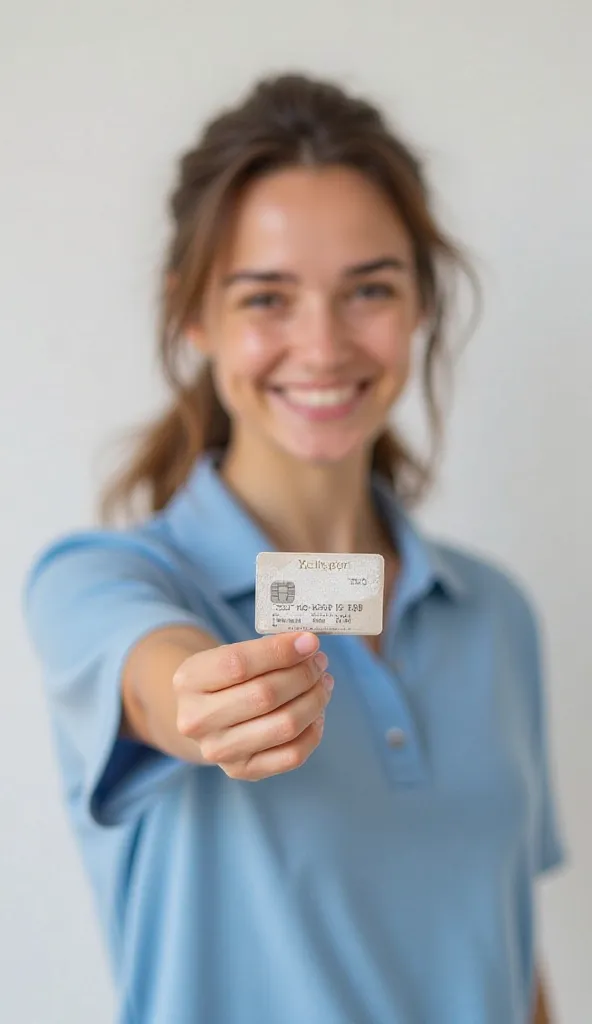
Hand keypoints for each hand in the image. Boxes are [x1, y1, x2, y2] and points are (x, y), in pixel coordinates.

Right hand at [172, 632, 332, 779]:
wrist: (205, 717)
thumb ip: (264, 649)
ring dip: (314, 701)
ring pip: (284, 726)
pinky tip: (317, 713)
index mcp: (188, 681)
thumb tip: (308, 645)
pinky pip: (292, 755)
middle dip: (303, 675)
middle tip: (320, 663)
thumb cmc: (225, 679)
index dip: (280, 652)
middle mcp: (196, 720)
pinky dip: (313, 731)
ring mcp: (218, 751)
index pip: (238, 664)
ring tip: (323, 683)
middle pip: (265, 695)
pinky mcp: (242, 771)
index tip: (310, 642)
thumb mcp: (228, 654)